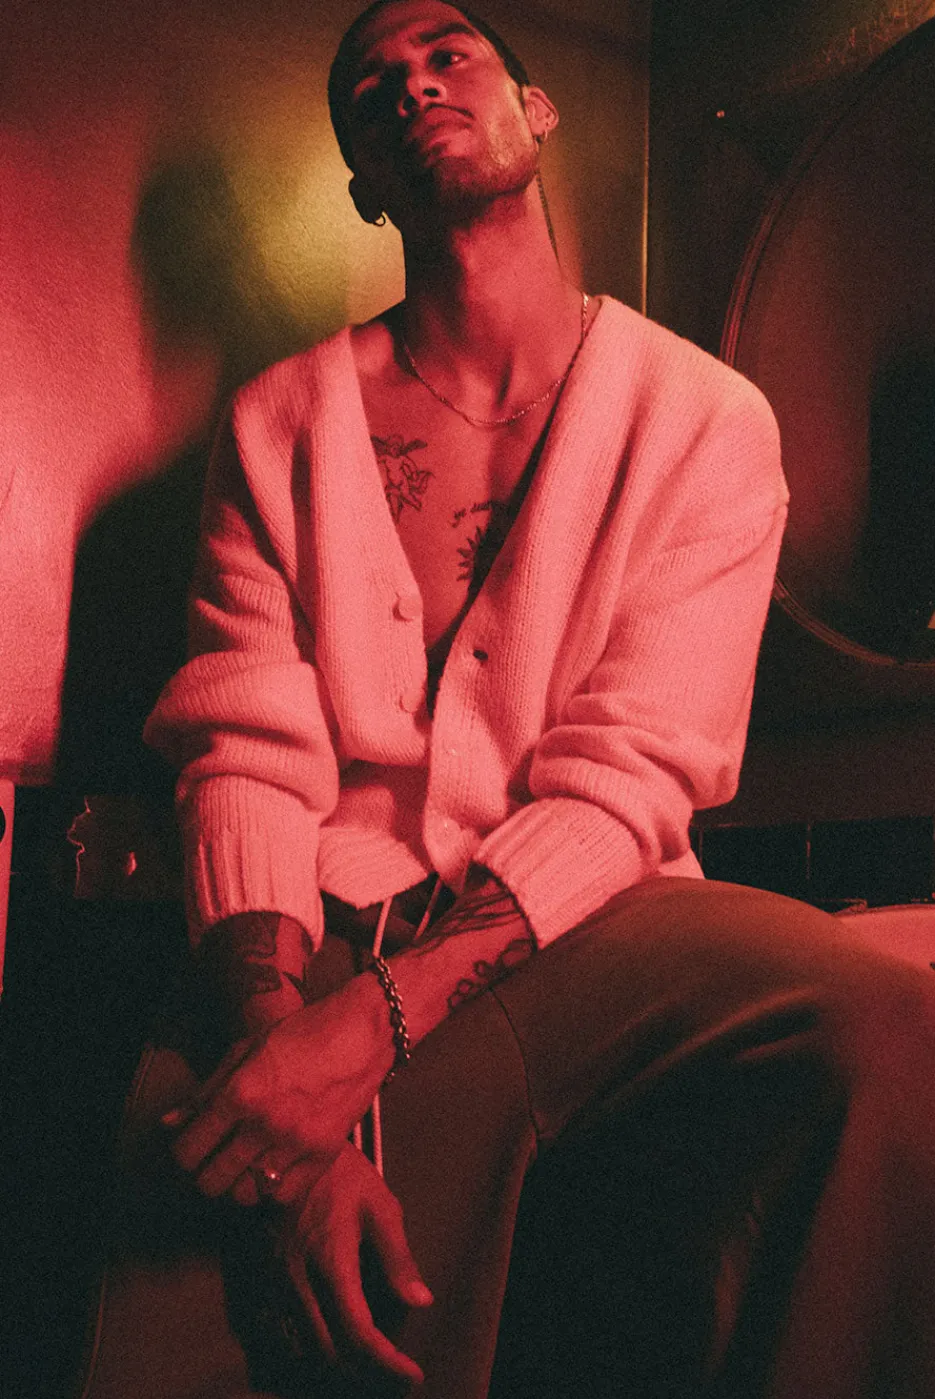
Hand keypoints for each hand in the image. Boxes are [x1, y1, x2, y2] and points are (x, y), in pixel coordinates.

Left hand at [163, 971, 394, 1198]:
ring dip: (238, 1184)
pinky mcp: (325, 1154)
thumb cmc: (303, 1033)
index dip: (182, 1154)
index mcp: (241, 1092)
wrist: (362, 1032)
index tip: (190, 1148)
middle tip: (213, 1160)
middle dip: (204, 1174)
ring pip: (246, 1194)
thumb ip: (205, 1090)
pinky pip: (284, 1194)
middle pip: (212, 1181)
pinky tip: (274, 1167)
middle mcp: (266, 1122)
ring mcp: (297, 1142)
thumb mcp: (246, 1049)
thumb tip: (169, 1124)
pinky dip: (273, 1188)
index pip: (189, 1149)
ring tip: (243, 1165)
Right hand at [281, 1143, 431, 1383]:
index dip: (387, 1362)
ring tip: (369, 1357)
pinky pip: (283, 1328)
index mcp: (332, 1262)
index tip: (411, 1374)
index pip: (359, 1333)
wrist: (286, 1147)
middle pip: (330, 1351)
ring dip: (338, 1360)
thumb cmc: (341, 1173)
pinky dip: (310, 1344)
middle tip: (394, 1367)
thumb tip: (420, 1301)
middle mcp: (299, 1279)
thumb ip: (398, 1257)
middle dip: (365, 1368)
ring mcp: (276, 1280)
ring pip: (304, 1345)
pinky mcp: (262, 1275)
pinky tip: (332, 1337)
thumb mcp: (379, 1205)